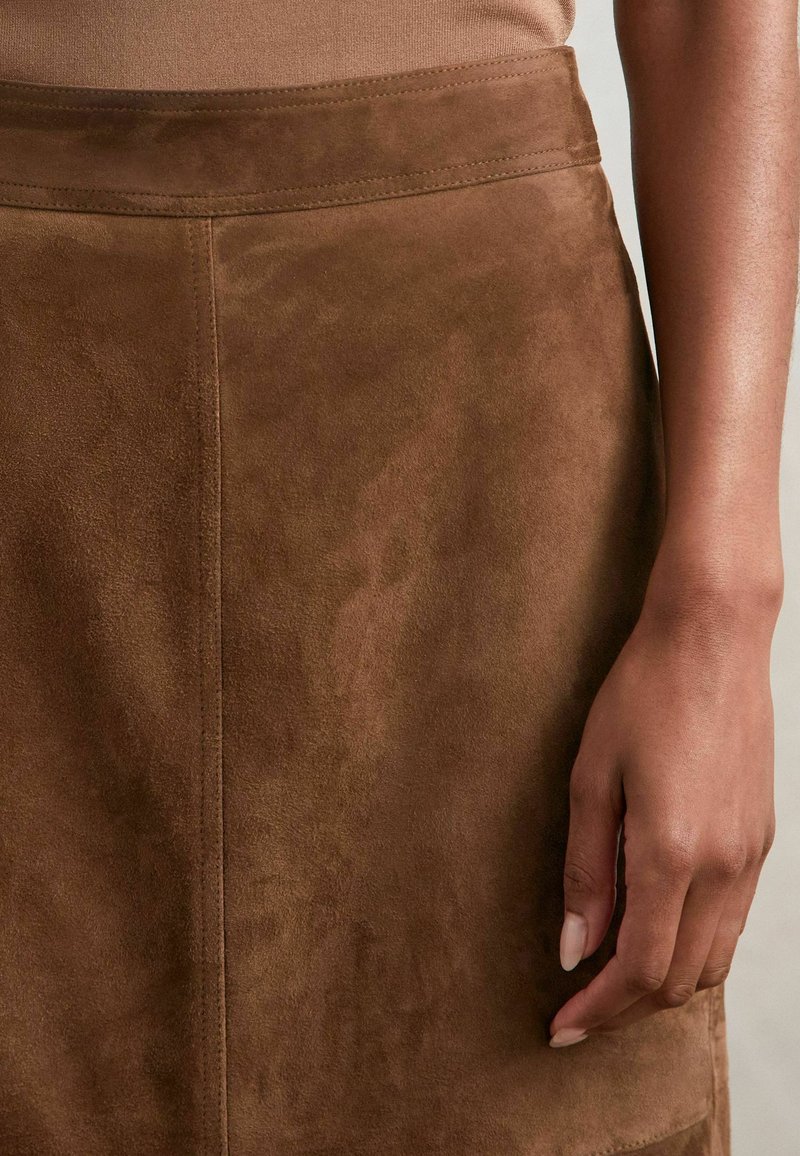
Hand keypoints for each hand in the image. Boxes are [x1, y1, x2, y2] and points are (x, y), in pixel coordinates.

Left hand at [548, 579, 778, 1046]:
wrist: (712, 639)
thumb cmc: (643, 695)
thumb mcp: (592, 778)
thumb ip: (584, 871)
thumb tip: (574, 946)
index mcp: (673, 852)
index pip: (639, 967)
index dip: (598, 1008)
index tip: (560, 1025)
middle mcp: (723, 866)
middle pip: (680, 978)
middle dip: (626, 1007)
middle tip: (578, 1007)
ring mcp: (751, 856)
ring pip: (713, 959)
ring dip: (661, 982)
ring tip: (611, 977)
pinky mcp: (762, 840)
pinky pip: (732, 922)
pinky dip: (692, 946)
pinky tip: (656, 929)